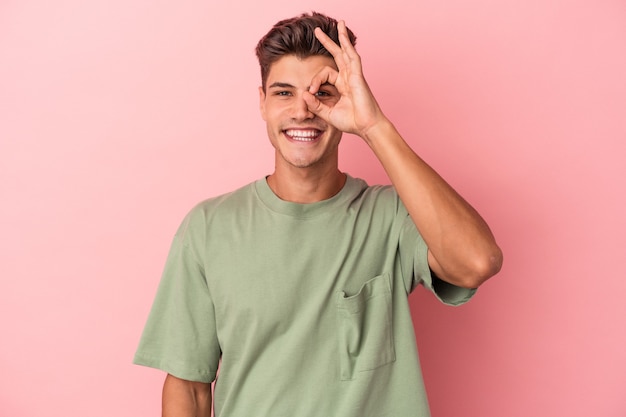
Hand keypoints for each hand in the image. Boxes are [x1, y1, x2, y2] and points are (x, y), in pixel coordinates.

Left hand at [303, 21, 386, 139]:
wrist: (366, 126)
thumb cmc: (351, 122)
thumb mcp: (328, 114)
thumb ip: (315, 105)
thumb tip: (303, 94)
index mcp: (342, 85)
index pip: (325, 74)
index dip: (315, 81)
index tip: (311, 92)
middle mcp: (348, 77)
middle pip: (337, 54)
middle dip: (328, 42)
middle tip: (317, 31)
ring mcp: (354, 76)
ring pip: (346, 52)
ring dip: (341, 37)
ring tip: (338, 23)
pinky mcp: (358, 77)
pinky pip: (353, 58)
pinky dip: (348, 46)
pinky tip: (343, 36)